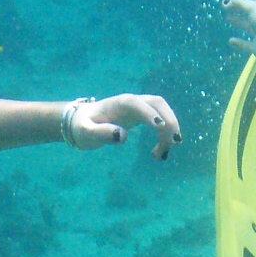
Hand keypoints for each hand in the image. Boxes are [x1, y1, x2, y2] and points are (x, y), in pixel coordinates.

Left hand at [68, 94, 182, 159]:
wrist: (82, 120)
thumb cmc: (82, 126)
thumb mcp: (85, 132)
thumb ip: (101, 133)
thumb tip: (122, 136)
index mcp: (119, 104)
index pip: (137, 104)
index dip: (150, 113)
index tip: (159, 128)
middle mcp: (132, 102)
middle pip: (157, 103)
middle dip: (169, 120)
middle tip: (174, 143)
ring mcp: (139, 107)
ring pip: (163, 111)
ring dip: (170, 129)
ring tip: (163, 154)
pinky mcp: (142, 115)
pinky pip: (161, 120)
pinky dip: (166, 134)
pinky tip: (160, 151)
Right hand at [221, 0, 255, 59]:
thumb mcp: (252, 7)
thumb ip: (239, 3)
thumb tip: (228, 2)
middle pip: (249, 9)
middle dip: (237, 6)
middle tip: (224, 5)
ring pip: (247, 25)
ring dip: (237, 21)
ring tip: (227, 18)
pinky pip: (246, 43)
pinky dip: (239, 42)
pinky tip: (230, 41)